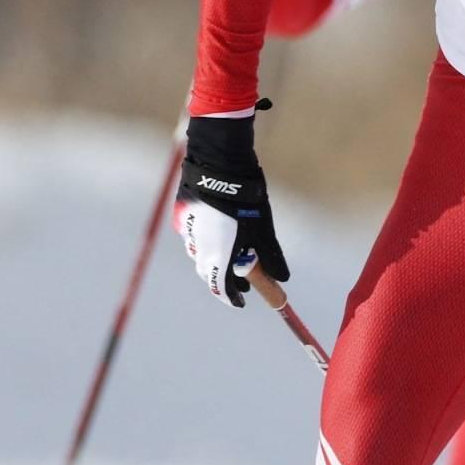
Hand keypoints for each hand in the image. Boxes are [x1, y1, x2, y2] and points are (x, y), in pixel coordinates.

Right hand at [176, 104, 287, 306]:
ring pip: (200, 255)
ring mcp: (187, 233)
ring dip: (215, 259)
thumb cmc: (246, 199)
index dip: (233, 298)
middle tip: (242, 279)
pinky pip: (195, 237)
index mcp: (218, 256)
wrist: (218, 163)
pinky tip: (220, 231)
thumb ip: (270, 257)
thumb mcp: (263, 229)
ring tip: (232, 255)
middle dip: (225, 279)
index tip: (241, 301)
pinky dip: (207, 240)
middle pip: (210, 273)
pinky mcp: (182, 218)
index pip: (222, 288)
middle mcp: (198, 249)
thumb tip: (282, 278)